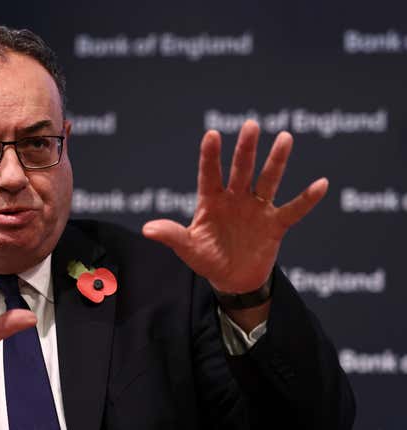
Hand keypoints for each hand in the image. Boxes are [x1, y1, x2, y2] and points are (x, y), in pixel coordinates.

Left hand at [142, 120, 327, 293]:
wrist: (232, 280)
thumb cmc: (207, 259)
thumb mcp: (188, 248)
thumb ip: (172, 236)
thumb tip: (147, 229)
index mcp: (211, 201)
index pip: (210, 174)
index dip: (210, 156)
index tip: (212, 134)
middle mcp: (235, 199)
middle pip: (241, 170)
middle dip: (246, 149)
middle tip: (251, 125)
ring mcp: (256, 209)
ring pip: (267, 181)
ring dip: (276, 161)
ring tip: (285, 138)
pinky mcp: (275, 225)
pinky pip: (293, 210)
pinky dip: (306, 199)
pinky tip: (321, 184)